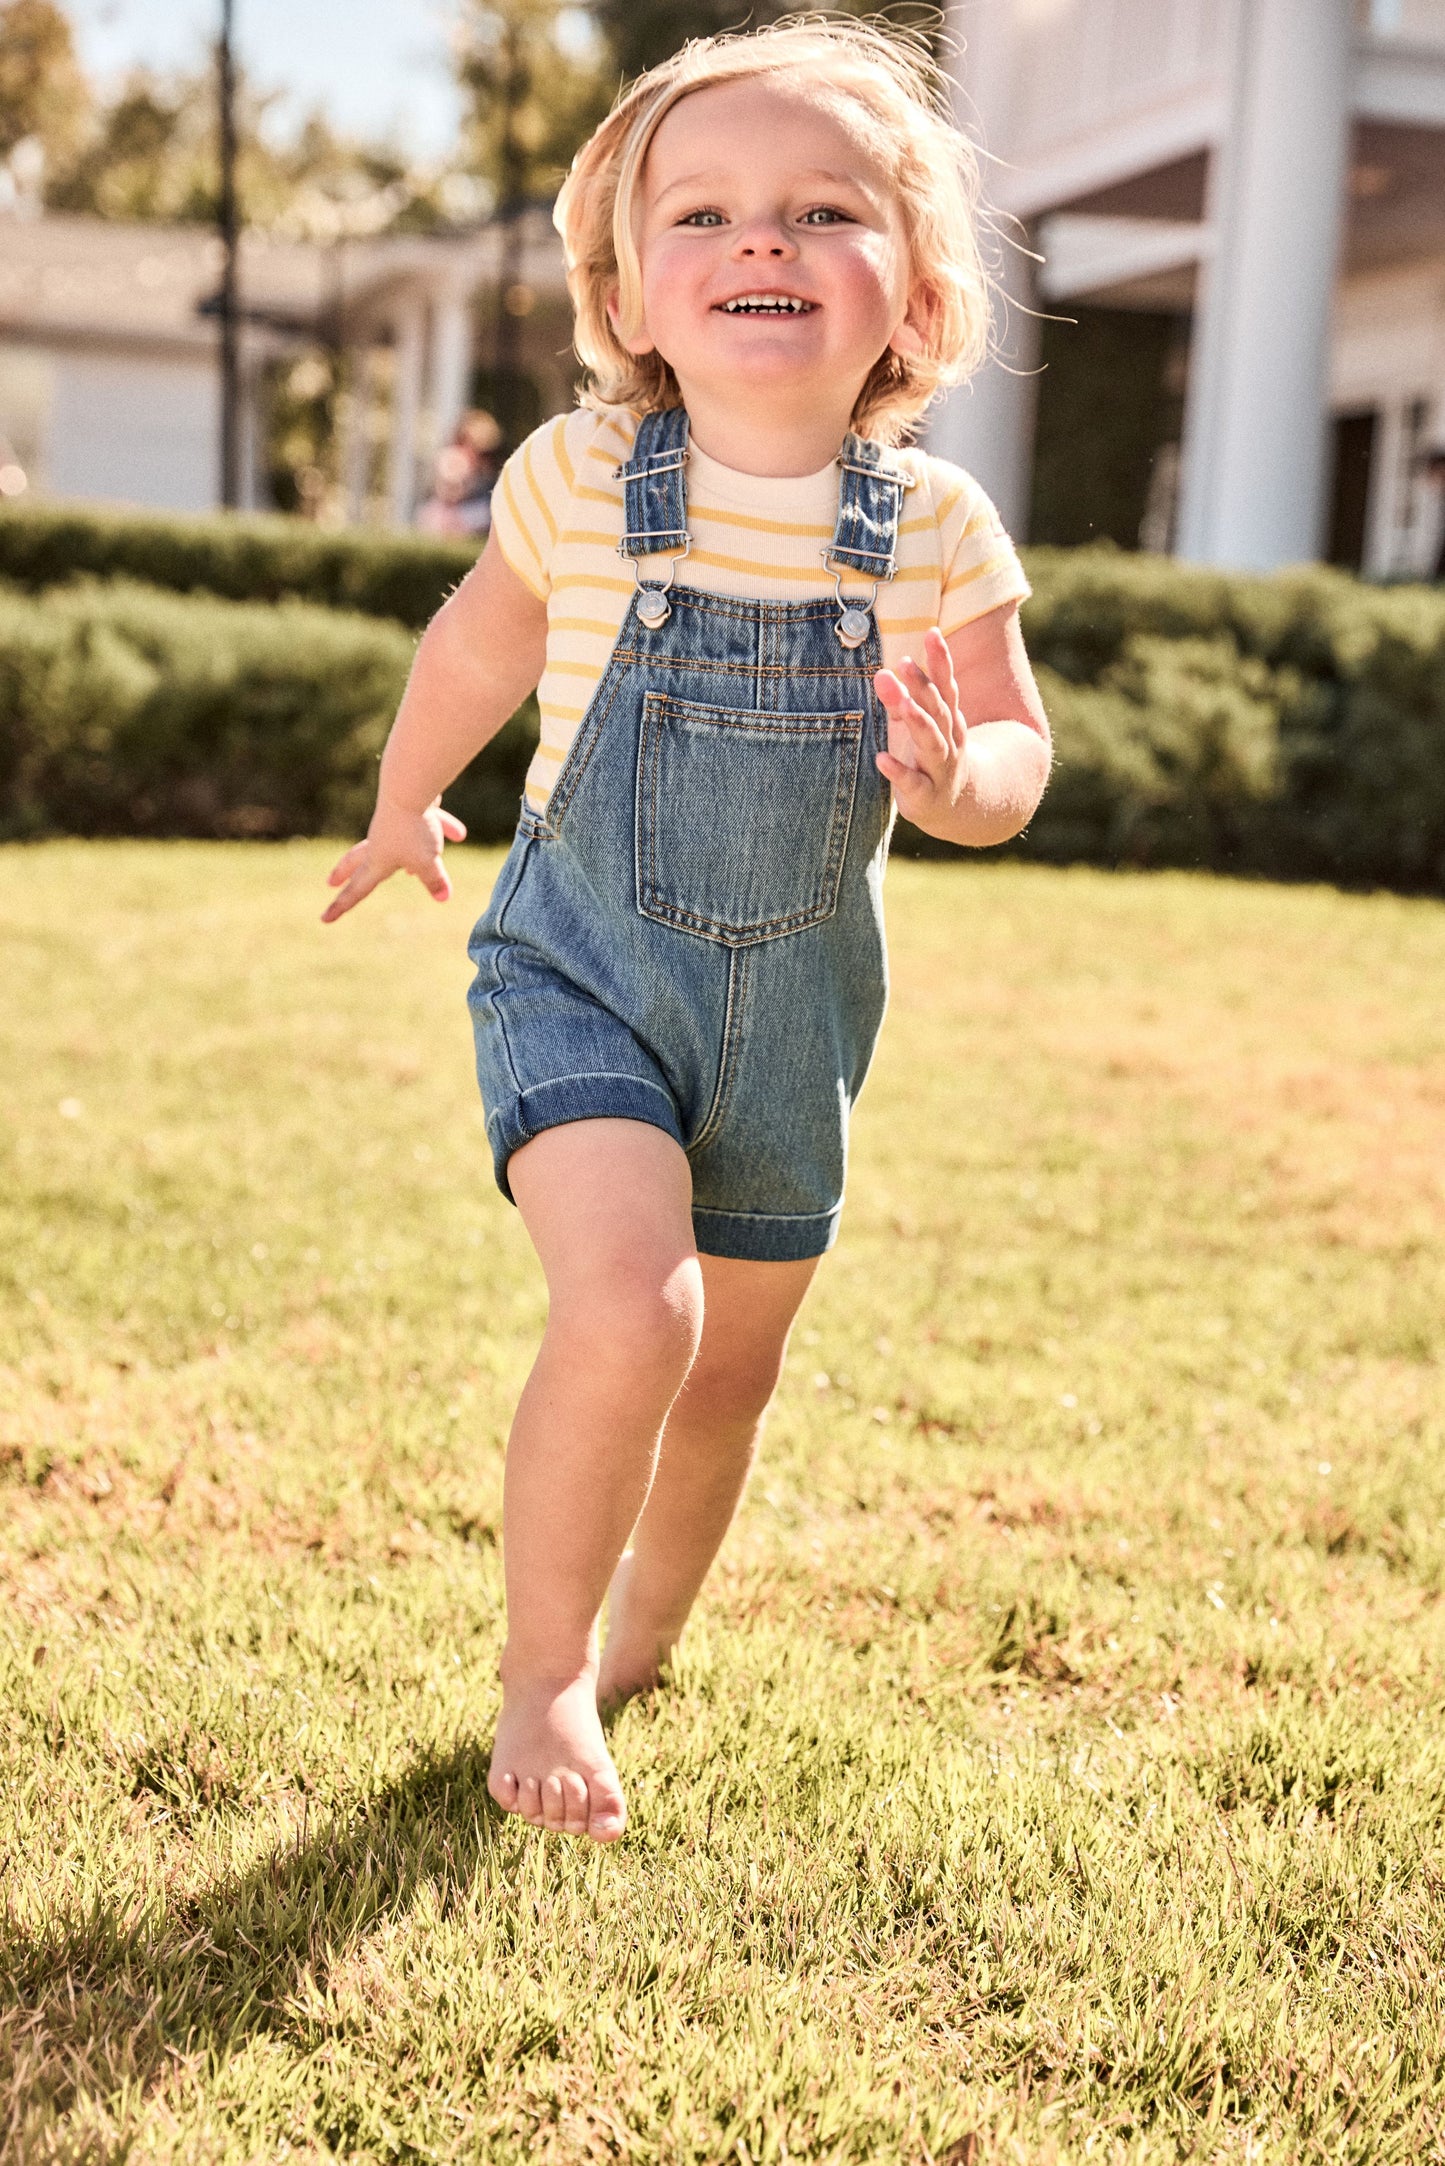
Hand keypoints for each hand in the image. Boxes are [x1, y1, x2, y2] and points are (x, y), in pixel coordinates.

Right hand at [321, 793, 466, 922]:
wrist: (410, 787)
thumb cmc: (414, 830)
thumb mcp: (427, 862)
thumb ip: (434, 881)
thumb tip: (442, 897)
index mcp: (377, 861)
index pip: (356, 890)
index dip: (341, 907)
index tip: (325, 919)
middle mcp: (379, 844)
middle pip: (356, 861)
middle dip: (344, 873)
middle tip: (331, 882)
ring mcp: (391, 826)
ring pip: (392, 843)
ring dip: (405, 857)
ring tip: (410, 872)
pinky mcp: (407, 811)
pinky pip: (425, 826)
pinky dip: (440, 829)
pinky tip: (459, 834)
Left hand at [874, 626, 969, 833]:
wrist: (954, 807)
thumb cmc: (929, 756)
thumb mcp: (916, 725)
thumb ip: (900, 700)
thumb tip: (882, 673)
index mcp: (948, 718)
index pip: (946, 685)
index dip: (941, 660)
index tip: (933, 633)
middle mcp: (949, 740)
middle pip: (938, 709)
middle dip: (922, 686)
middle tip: (904, 663)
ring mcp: (940, 768)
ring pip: (933, 743)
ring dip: (919, 723)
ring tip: (903, 706)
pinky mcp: (926, 794)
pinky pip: (913, 783)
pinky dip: (898, 772)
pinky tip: (881, 760)